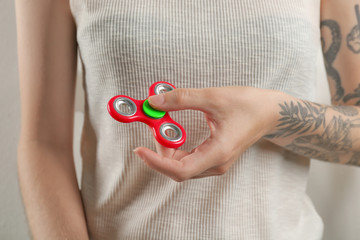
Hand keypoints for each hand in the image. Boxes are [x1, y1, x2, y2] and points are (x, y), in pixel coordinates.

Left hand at [133, 86, 282, 181]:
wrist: (270, 112)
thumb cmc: (249, 105)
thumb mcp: (213, 97)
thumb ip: (182, 99)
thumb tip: (155, 101)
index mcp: (217, 153)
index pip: (180, 170)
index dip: (156, 162)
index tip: (140, 150)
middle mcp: (216, 164)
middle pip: (178, 170)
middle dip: (160, 151)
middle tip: (153, 126)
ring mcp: (216, 163)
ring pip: (183, 167)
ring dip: (167, 150)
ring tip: (162, 126)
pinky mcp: (215, 158)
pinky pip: (190, 161)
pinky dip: (176, 149)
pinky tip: (173, 133)